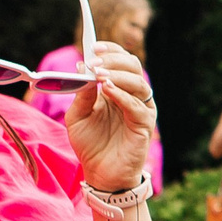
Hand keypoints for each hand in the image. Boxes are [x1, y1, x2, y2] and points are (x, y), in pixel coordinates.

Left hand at [65, 39, 156, 190]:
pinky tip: (107, 90)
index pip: (121, 61)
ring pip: (139, 82)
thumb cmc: (90, 145)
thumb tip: (84, 69)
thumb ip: (81, 94)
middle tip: (95, 61)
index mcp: (117, 89)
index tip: (93, 46)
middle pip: (133, 67)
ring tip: (100, 74)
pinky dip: (122, 95)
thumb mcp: (77, 116)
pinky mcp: (144, 124)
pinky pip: (137, 105)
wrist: (100, 174)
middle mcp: (132, 96)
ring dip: (119, 75)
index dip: (110, 50)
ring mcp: (140, 109)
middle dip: (115, 59)